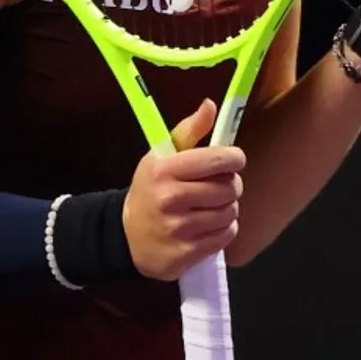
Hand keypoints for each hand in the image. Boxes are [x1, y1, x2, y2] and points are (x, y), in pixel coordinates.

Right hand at [122, 99, 244, 281]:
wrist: (126, 235)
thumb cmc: (151, 188)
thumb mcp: (162, 155)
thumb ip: (189, 130)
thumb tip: (211, 105)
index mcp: (165, 170)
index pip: (218, 159)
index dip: (234, 158)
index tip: (233, 159)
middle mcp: (170, 199)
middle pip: (229, 187)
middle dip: (231, 183)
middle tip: (220, 184)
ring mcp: (179, 229)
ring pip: (230, 212)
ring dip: (228, 207)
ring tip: (212, 205)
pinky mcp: (187, 253)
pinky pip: (226, 235)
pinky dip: (225, 228)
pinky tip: (209, 224)